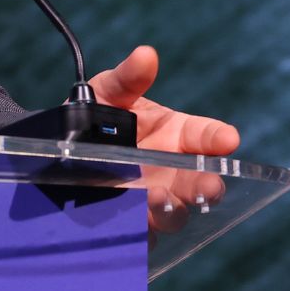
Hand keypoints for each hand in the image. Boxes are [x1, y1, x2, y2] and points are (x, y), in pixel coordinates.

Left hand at [88, 45, 239, 233]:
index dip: (219, 138)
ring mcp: (154, 201)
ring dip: (170, 209)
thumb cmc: (97, 115)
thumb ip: (128, 78)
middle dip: (206, 185)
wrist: (61, 152)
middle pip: (200, 183)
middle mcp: (173, 172)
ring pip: (173, 214)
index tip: (228, 139)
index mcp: (179, 136)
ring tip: (158, 199)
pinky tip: (131, 223)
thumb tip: (146, 54)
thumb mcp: (109, 92)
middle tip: (208, 185)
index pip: (208, 137)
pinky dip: (139, 231)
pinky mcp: (132, 226)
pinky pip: (141, 236)